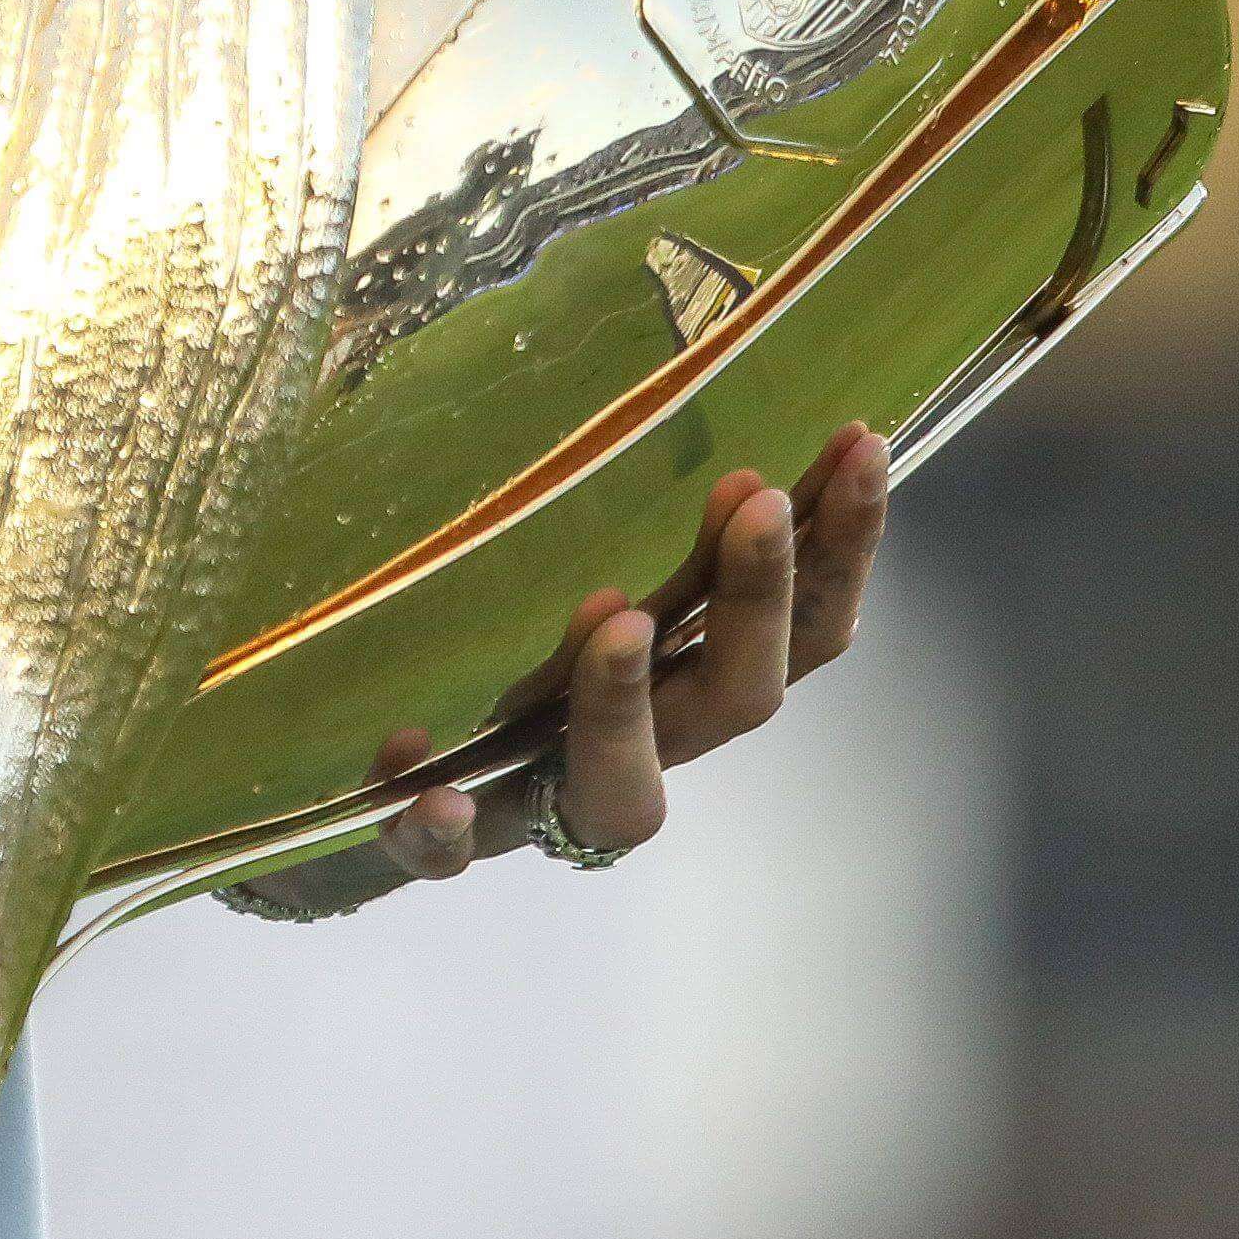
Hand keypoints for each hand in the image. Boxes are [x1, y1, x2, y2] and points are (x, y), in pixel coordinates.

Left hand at [346, 422, 887, 888]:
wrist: (377, 793)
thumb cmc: (495, 651)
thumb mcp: (568, 562)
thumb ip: (622, 504)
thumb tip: (670, 381)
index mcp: (690, 679)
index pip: (804, 625)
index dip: (844, 546)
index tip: (861, 442)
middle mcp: (646, 751)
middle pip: (740, 699)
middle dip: (756, 599)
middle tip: (756, 497)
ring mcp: (545, 807)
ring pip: (622, 794)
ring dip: (623, 706)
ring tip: (616, 619)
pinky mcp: (444, 848)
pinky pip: (450, 857)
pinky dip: (441, 828)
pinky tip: (418, 780)